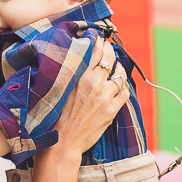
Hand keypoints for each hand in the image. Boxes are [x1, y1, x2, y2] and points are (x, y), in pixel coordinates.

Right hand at [50, 40, 127, 156]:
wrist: (63, 141)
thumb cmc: (57, 116)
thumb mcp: (61, 90)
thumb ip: (72, 75)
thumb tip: (77, 61)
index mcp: (80, 77)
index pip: (95, 52)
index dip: (99, 43)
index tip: (100, 40)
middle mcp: (95, 84)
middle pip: (109, 59)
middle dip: (110, 51)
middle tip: (109, 49)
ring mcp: (105, 97)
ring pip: (120, 74)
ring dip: (119, 68)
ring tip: (116, 67)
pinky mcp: (112, 110)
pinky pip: (124, 92)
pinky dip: (123, 86)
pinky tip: (119, 85)